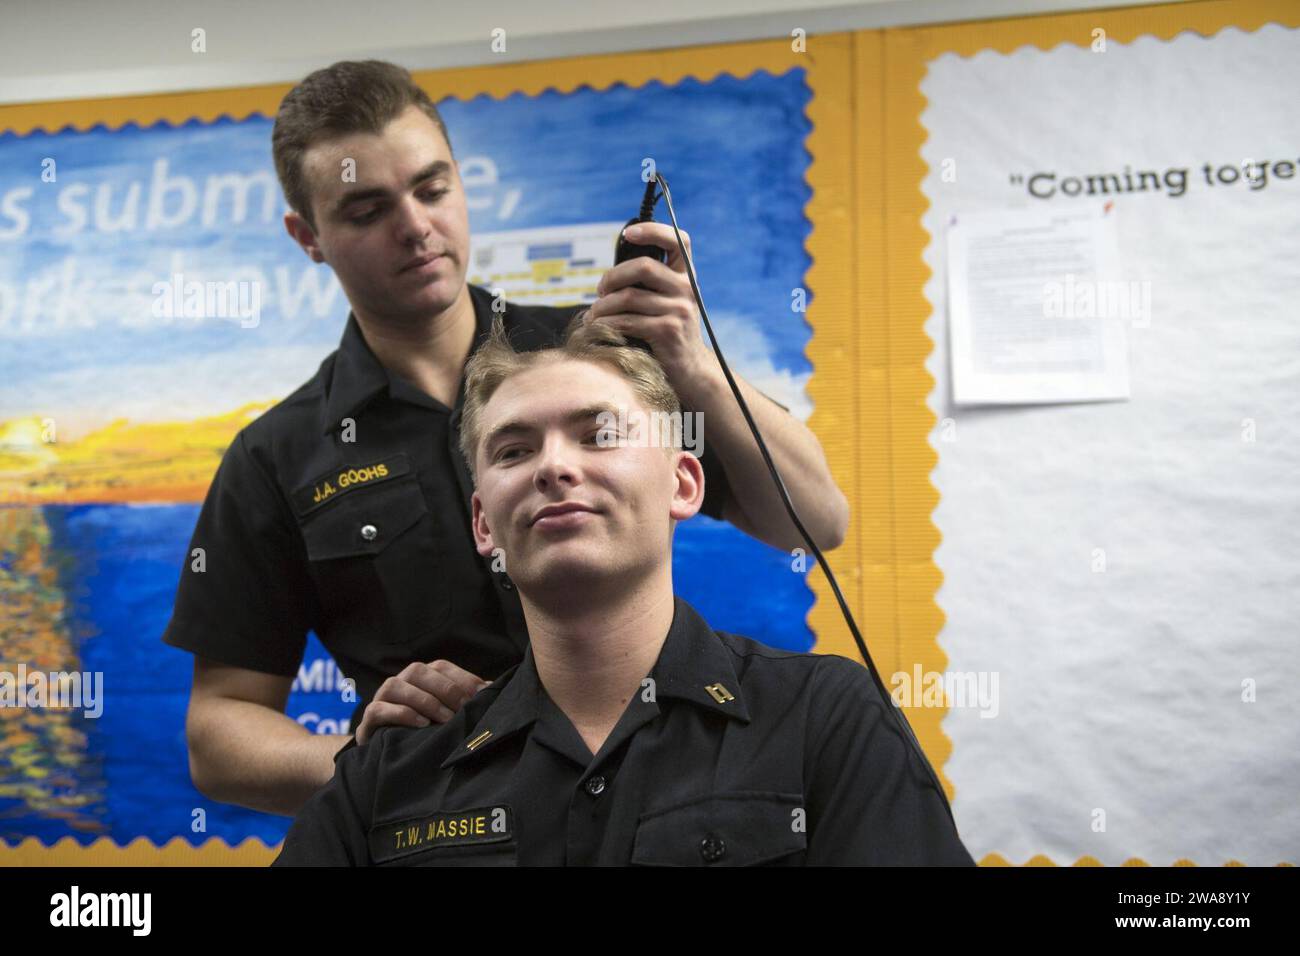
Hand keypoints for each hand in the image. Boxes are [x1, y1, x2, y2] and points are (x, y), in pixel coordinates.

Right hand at [354, 660, 489, 745]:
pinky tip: (421, 724)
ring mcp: (382, 698)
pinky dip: (401, 714)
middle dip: (446, 689)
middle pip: (419, 671)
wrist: (391, 756)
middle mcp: (401, 682)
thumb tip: (496, 691)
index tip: (482, 695)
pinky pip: (379, 709)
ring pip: (396, 685)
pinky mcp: (369, 719)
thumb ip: (468, 701)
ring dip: (424, 700)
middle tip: (465, 709)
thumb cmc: (426, 731)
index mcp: (421, 677)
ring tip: (445, 719)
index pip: (442, 667)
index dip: (462, 678)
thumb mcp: (449, 715)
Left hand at [587, 221, 712, 384]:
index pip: (679, 239)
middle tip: (600, 291)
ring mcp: (679, 310)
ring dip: (602, 306)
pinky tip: (598, 328)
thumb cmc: (668, 332)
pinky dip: (606, 324)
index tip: (628, 235)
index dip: (653, 230)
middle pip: (643, 267)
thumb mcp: (667, 302)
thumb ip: (650, 284)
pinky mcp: (667, 331)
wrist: (690, 370)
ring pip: (628, 297)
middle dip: (612, 277)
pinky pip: (626, 320)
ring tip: (593, 315)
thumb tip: (610, 275)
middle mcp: (687, 289)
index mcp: (686, 275)